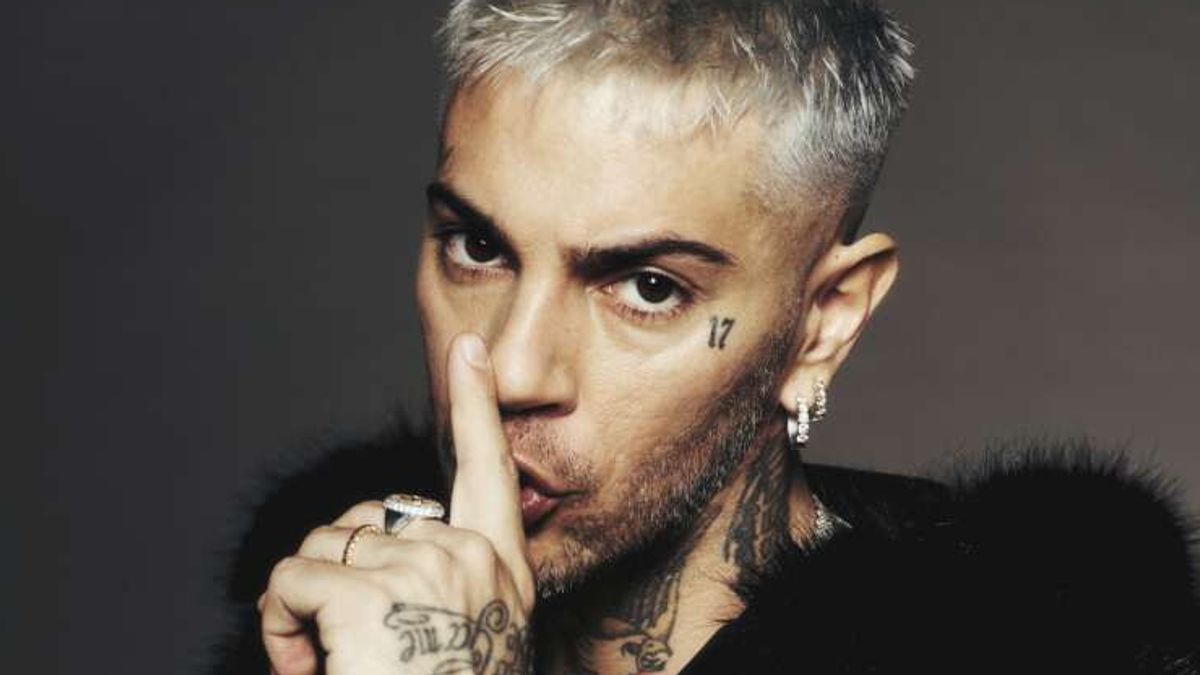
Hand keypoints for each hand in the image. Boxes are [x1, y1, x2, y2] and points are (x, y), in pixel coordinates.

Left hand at [258, 333, 534, 674]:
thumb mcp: (468, 637)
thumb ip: (444, 581)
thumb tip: (376, 542)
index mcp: (500, 571)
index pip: (489, 472)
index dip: (477, 407)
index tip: (469, 351)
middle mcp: (471, 562)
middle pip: (370, 521)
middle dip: (336, 577)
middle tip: (337, 645)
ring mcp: (427, 574)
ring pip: (325, 550)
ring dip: (303, 608)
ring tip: (322, 663)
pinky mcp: (373, 596)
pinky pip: (292, 580)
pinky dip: (277, 625)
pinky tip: (304, 670)